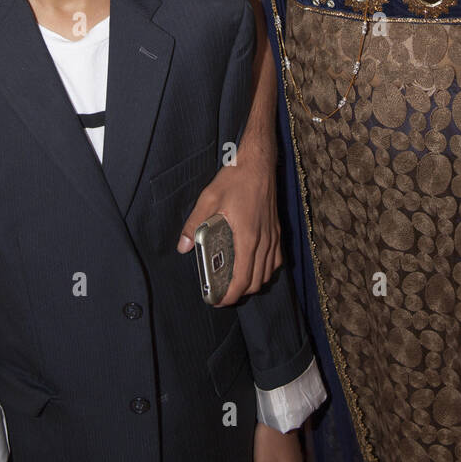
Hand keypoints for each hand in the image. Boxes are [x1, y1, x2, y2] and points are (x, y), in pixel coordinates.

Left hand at [177, 139, 281, 304]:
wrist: (259, 162)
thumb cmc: (235, 178)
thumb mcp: (208, 199)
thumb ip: (194, 224)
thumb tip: (183, 246)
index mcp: (247, 236)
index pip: (242, 279)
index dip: (230, 295)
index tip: (217, 300)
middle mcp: (264, 240)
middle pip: (256, 281)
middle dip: (239, 293)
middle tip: (222, 293)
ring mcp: (273, 236)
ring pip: (268, 273)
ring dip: (253, 283)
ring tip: (235, 282)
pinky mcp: (277, 230)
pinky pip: (275, 260)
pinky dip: (265, 269)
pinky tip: (254, 265)